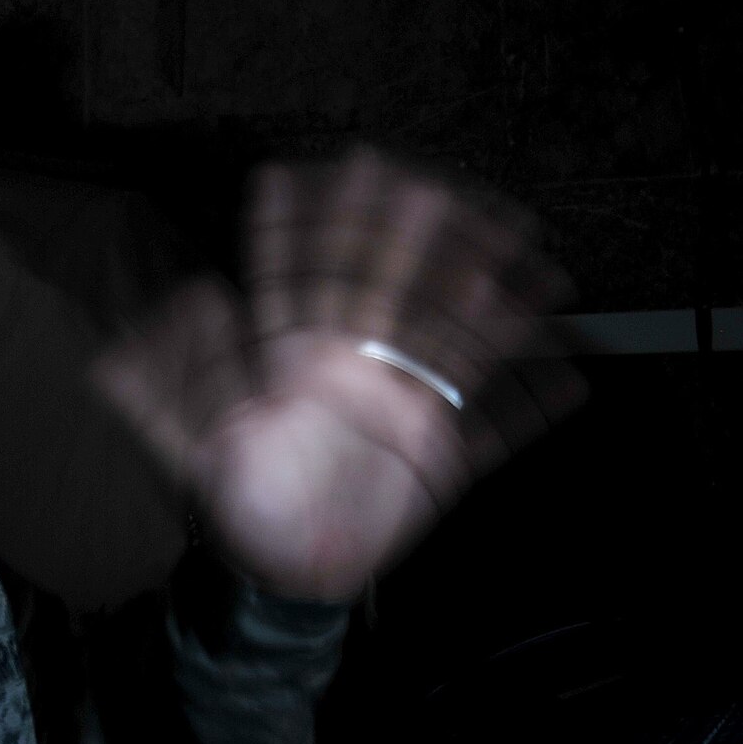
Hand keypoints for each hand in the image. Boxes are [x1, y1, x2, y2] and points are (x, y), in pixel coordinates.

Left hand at [92, 147, 584, 601]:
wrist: (292, 570)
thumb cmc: (245, 510)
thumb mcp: (197, 456)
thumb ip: (171, 392)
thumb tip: (178, 313)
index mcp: (294, 364)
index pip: (290, 281)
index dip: (286, 228)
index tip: (290, 172)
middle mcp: (351, 369)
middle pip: (376, 287)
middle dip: (396, 234)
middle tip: (418, 177)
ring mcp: (398, 406)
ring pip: (440, 336)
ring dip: (476, 294)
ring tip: (512, 244)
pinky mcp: (434, 455)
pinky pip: (488, 428)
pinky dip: (528, 408)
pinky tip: (571, 379)